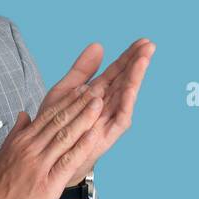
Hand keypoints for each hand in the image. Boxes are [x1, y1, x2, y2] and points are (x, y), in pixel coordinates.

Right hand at [0, 84, 104, 198]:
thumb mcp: (1, 156)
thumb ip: (16, 134)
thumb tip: (24, 115)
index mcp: (20, 142)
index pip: (47, 116)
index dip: (66, 101)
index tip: (81, 89)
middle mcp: (30, 149)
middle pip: (58, 121)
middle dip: (79, 104)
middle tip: (96, 89)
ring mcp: (38, 165)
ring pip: (65, 136)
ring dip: (84, 118)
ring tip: (99, 103)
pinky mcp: (46, 183)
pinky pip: (68, 160)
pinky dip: (82, 146)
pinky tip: (94, 134)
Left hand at [36, 38, 155, 184]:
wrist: (49, 158)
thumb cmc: (56, 125)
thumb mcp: (66, 91)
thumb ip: (82, 70)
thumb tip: (99, 45)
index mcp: (97, 93)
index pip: (116, 71)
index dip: (128, 56)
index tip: (142, 40)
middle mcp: (106, 106)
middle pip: (125, 80)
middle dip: (137, 63)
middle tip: (150, 44)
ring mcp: (108, 120)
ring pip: (126, 96)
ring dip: (136, 78)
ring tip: (144, 60)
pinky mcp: (107, 136)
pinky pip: (120, 118)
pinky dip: (126, 102)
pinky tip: (130, 87)